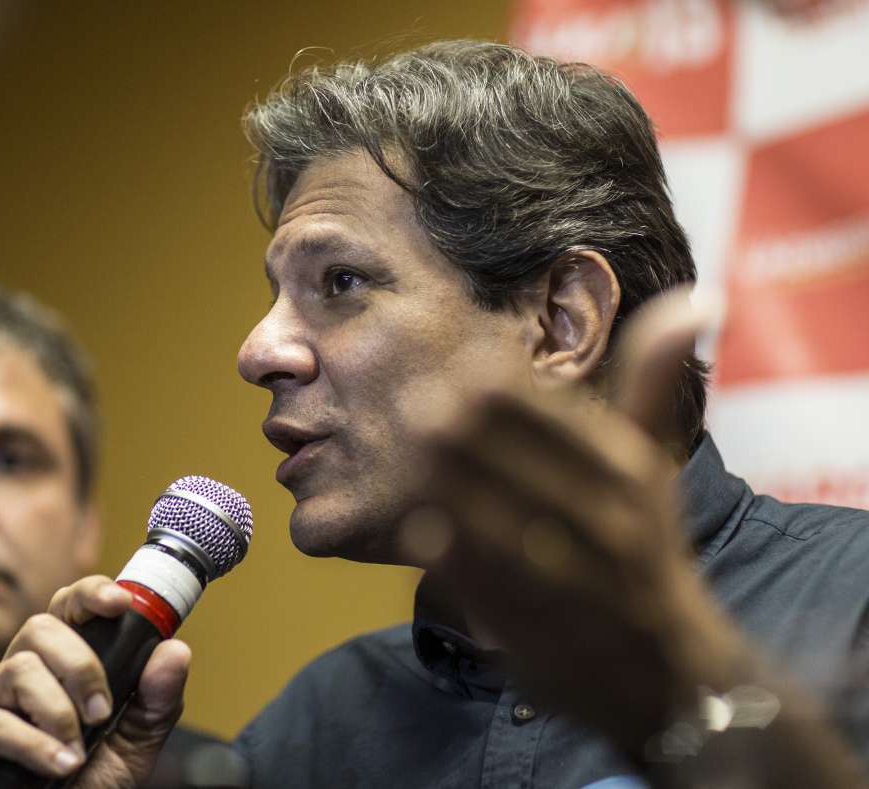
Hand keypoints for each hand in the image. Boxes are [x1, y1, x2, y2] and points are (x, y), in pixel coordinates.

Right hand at [0, 575, 190, 788]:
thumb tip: (175, 650)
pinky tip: (56, 767)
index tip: (119, 603)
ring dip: (59, 712)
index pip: (66, 608)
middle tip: (101, 712)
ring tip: (75, 754)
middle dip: (80, 666)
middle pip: (40, 627)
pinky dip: (33, 745)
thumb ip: (155, 702)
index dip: (89, 594)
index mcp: (56, 666)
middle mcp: (15, 674)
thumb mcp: (132, 748)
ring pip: (19, 668)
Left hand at [411, 290, 747, 755]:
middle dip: (433, 418)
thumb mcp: (654, 468)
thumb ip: (652, 383)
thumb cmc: (646, 550)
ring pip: (458, 498)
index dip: (472, 376)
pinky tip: (417, 523)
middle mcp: (596, 514)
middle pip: (475, 438)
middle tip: (407, 405)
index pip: (524, 395)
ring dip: (424, 473)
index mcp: (622, 466)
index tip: (451, 371)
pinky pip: (457, 565)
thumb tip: (694, 297)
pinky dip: (431, 538)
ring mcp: (558, 572)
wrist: (667, 674)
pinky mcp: (522, 619)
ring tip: (402, 454)